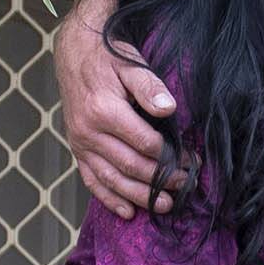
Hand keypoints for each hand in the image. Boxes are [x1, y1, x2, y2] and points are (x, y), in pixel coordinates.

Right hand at [57, 25, 176, 219]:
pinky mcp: (77, 149)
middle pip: (130, 165)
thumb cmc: (107, 57)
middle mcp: (89, 132)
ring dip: (139, 196)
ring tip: (165, 205)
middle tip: (184, 185)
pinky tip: (127, 211)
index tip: (190, 160)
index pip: (144, 143)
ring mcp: (80, 143)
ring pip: (111, 179)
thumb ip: (149, 86)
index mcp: (104, 110)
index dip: (170, 156)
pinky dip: (108, 198)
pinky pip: (91, 180)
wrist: (73, 53)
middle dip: (159, 179)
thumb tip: (168, 109)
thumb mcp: (131, 64)